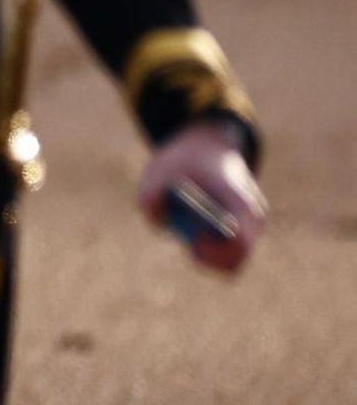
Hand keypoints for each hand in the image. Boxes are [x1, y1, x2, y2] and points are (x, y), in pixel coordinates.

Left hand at [136, 121, 263, 275]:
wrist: (207, 144)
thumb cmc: (183, 160)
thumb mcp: (157, 170)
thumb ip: (150, 197)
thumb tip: (161, 222)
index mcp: (238, 201)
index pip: (239, 242)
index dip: (214, 252)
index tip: (194, 240)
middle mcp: (253, 216)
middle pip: (236, 260)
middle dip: (207, 257)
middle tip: (190, 240)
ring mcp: (253, 224)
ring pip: (233, 259)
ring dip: (208, 252)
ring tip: (193, 228)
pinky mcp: (245, 228)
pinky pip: (229, 252)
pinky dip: (210, 248)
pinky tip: (197, 227)